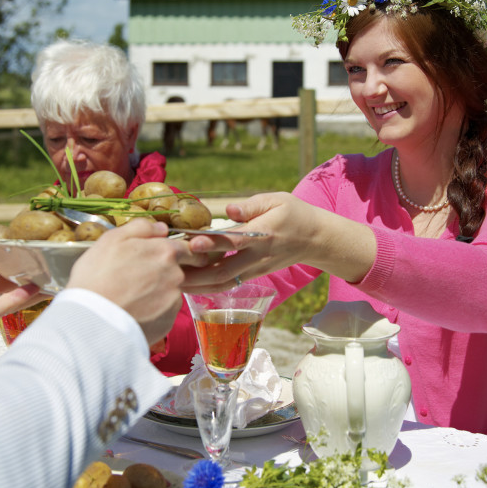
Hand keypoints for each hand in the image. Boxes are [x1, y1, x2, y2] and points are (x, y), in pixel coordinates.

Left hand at [0, 222, 39, 371]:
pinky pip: (4, 306)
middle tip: (43, 254)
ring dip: (28, 282)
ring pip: (10, 290)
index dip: (3, 248)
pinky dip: (21, 298)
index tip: (22, 238)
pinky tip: (36, 288)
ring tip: (49, 272)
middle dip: (22, 264)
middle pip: (4, 273)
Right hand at [66, 219, 206, 344]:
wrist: (92, 319)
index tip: (171, 256)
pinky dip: (153, 311)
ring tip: (131, 297)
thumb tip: (161, 228)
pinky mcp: (168, 321)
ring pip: (170, 292)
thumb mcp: (111, 240)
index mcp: (164, 251)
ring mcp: (173, 299)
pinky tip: (135, 311)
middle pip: (177, 271)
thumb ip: (140, 228)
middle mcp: (175, 275)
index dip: (178, 251)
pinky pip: (164, 312)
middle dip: (164, 273)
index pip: (186, 248)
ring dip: (157, 293)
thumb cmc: (97, 276)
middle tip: (140, 279)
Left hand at [181, 192, 377, 292]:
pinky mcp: (254, 275)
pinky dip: (207, 288)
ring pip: (224, 282)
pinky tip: (188, 286)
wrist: (316, 239)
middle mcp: (258, 255)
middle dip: (196, 274)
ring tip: (173, 283)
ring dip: (198, 286)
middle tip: (170, 271)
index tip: (190, 242)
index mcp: (263, 233)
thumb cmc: (294, 213)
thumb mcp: (277, 200)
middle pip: (224, 270)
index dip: (212, 243)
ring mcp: (256, 269)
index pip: (234, 240)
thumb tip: (229, 210)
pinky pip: (228, 285)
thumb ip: (252, 205)